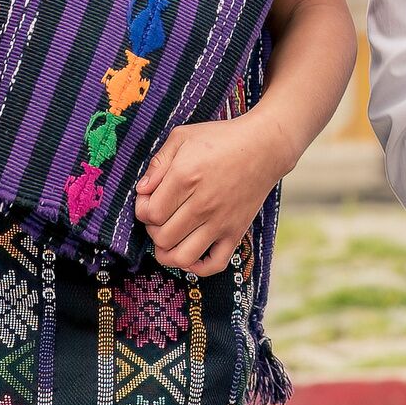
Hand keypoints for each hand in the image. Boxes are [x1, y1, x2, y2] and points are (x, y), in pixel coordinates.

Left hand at [131, 114, 293, 274]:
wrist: (264, 147)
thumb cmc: (220, 139)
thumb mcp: (183, 137)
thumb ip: (158, 163)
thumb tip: (142, 190)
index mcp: (185, 177)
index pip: (150, 213)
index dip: (142, 209)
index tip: (150, 200)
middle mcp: (201, 204)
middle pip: (162, 237)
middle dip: (153, 230)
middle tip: (160, 216)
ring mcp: (220, 222)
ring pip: (182, 257)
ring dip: (167, 253)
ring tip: (169, 238)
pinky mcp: (235, 232)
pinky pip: (214, 264)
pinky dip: (197, 267)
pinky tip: (191, 254)